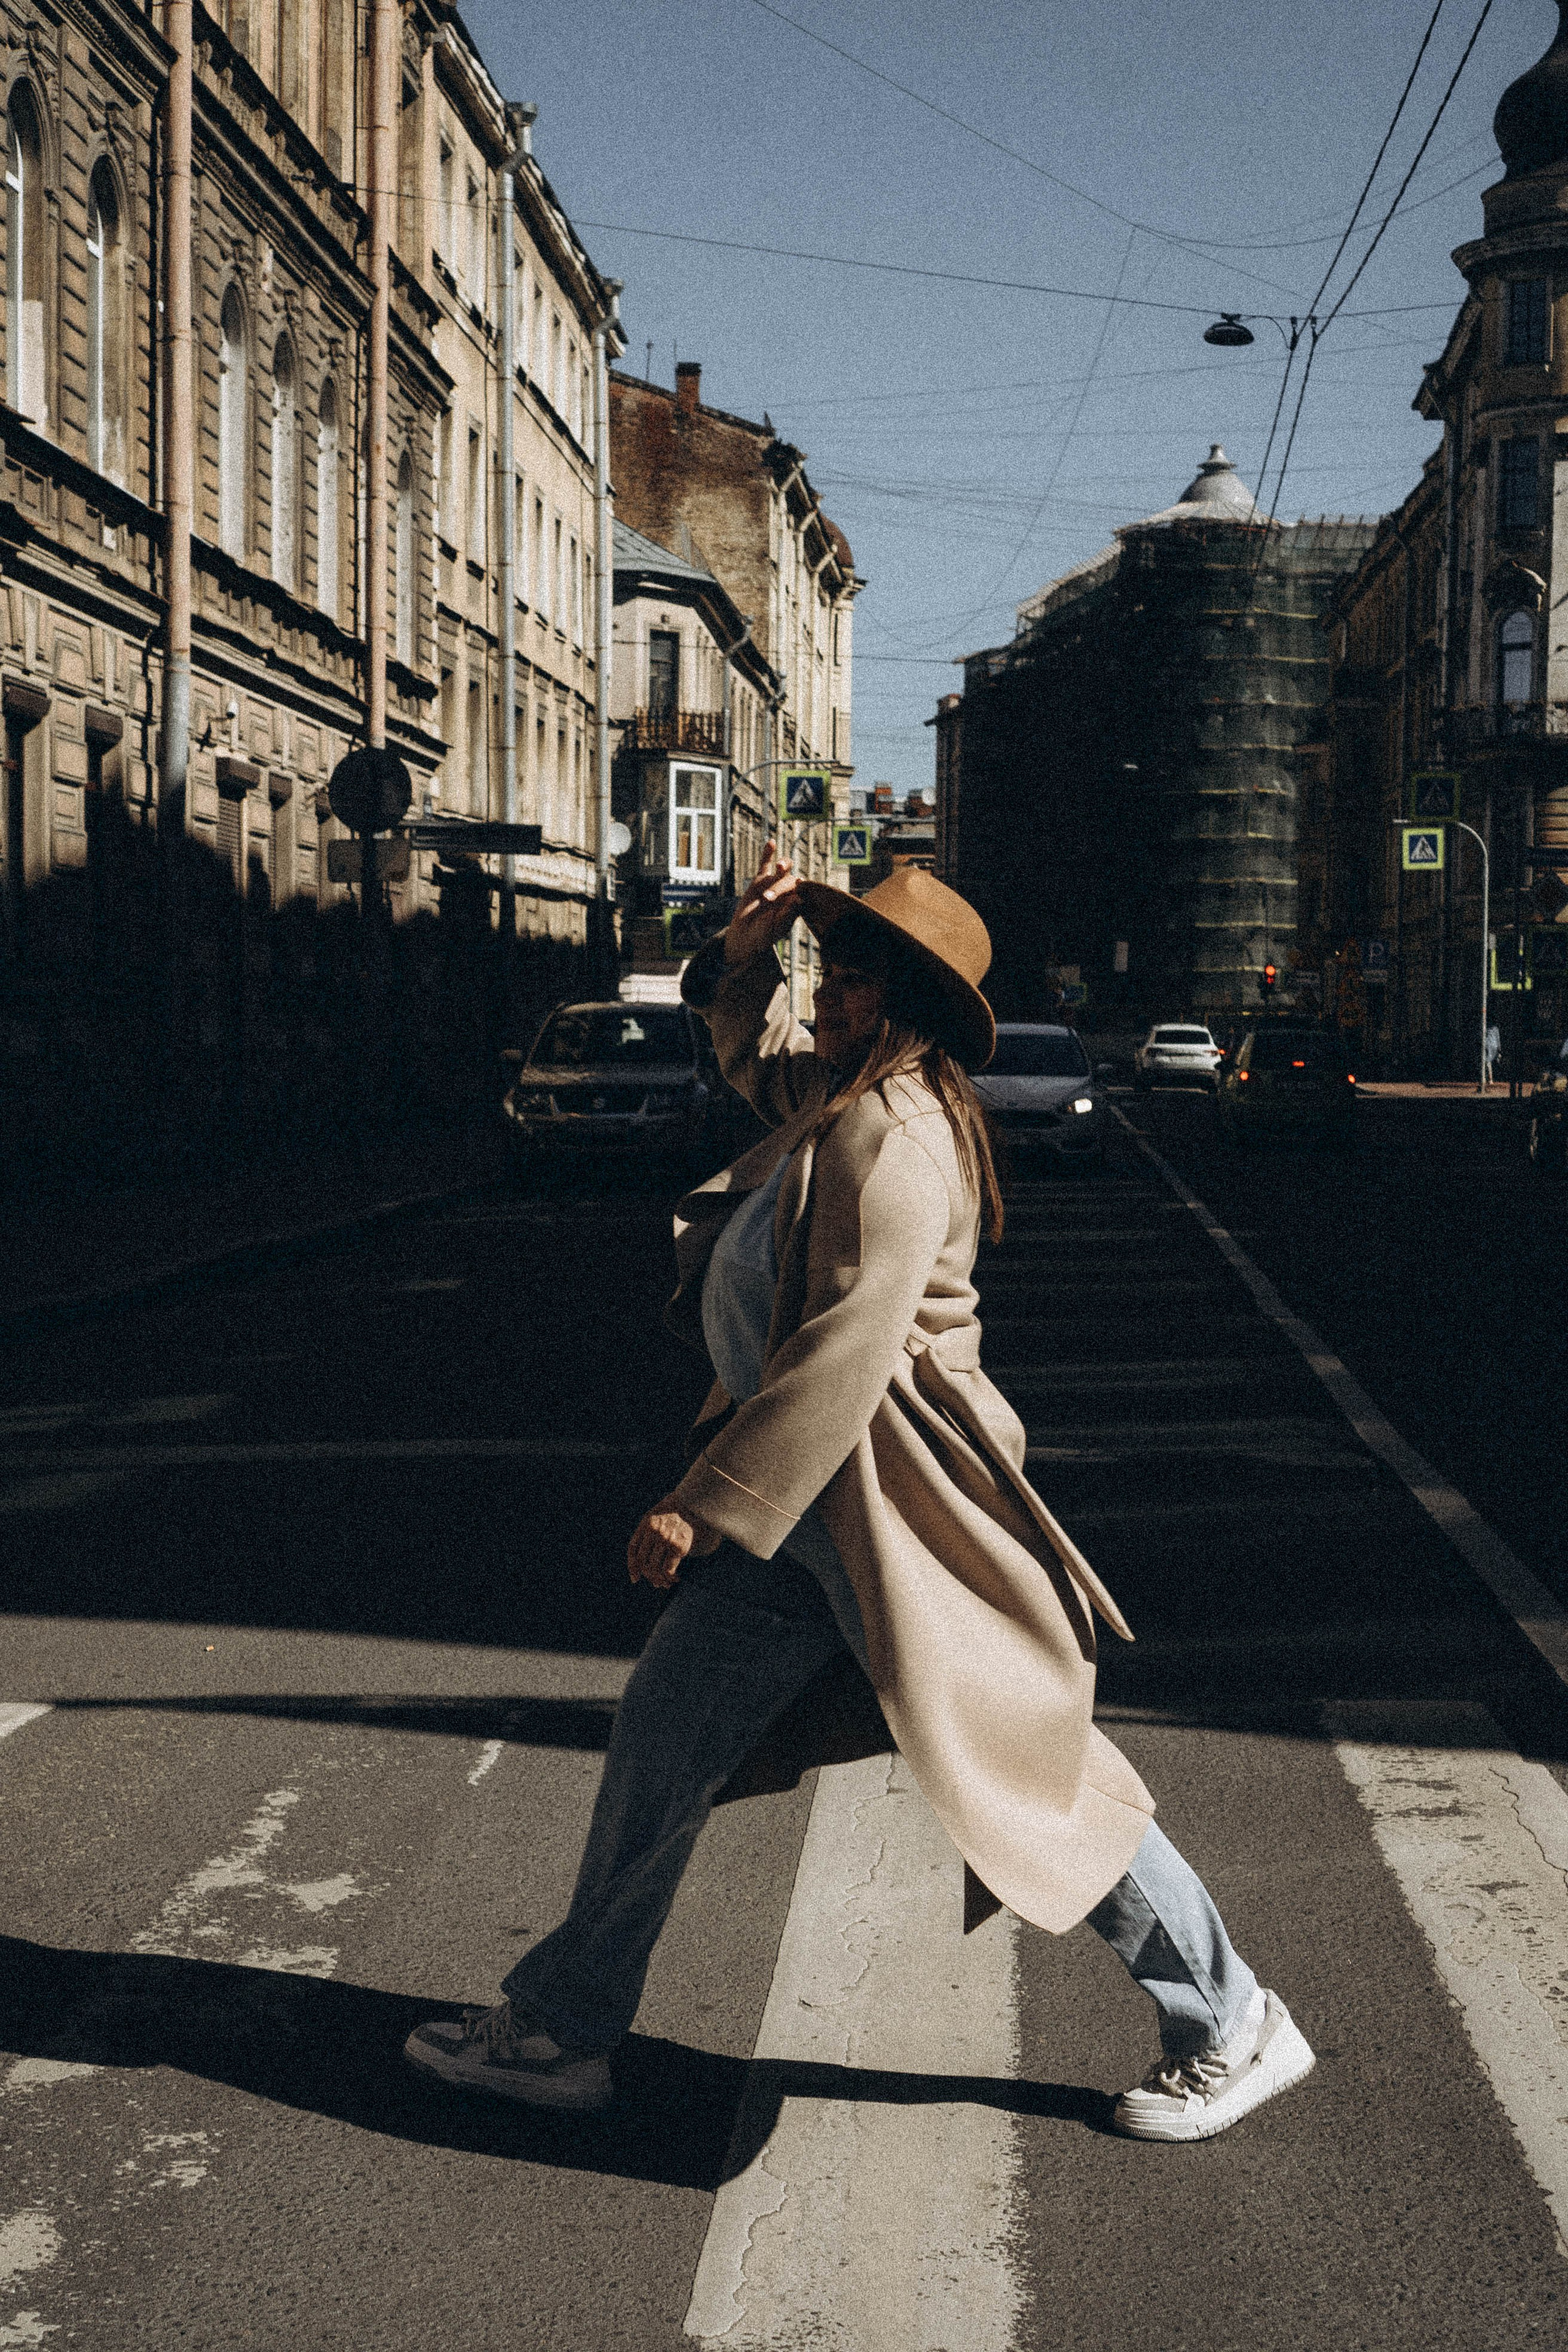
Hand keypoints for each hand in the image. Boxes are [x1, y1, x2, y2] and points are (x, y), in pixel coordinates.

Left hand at [628, 1496, 719, 1589]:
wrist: (699, 1502)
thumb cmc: (680, 1510)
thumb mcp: (659, 1514)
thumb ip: (649, 1529)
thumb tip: (645, 1556)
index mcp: (646, 1523)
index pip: (633, 1549)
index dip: (632, 1566)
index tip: (635, 1578)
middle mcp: (654, 1531)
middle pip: (643, 1561)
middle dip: (648, 1576)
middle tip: (656, 1582)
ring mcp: (665, 1539)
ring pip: (654, 1568)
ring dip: (659, 1580)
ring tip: (666, 1583)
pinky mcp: (679, 1546)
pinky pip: (668, 1570)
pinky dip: (670, 1578)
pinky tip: (676, 1578)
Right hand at [723, 842, 800, 966]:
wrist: (746, 935)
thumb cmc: (764, 935)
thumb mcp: (775, 928)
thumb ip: (787, 915)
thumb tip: (799, 899)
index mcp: (796, 903)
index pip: (802, 892)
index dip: (802, 889)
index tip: (798, 888)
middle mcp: (788, 891)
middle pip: (790, 880)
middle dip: (779, 887)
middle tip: (766, 898)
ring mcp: (774, 883)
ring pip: (783, 869)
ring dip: (784, 864)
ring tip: (780, 865)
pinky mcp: (760, 880)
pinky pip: (765, 864)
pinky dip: (768, 854)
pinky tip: (771, 843)